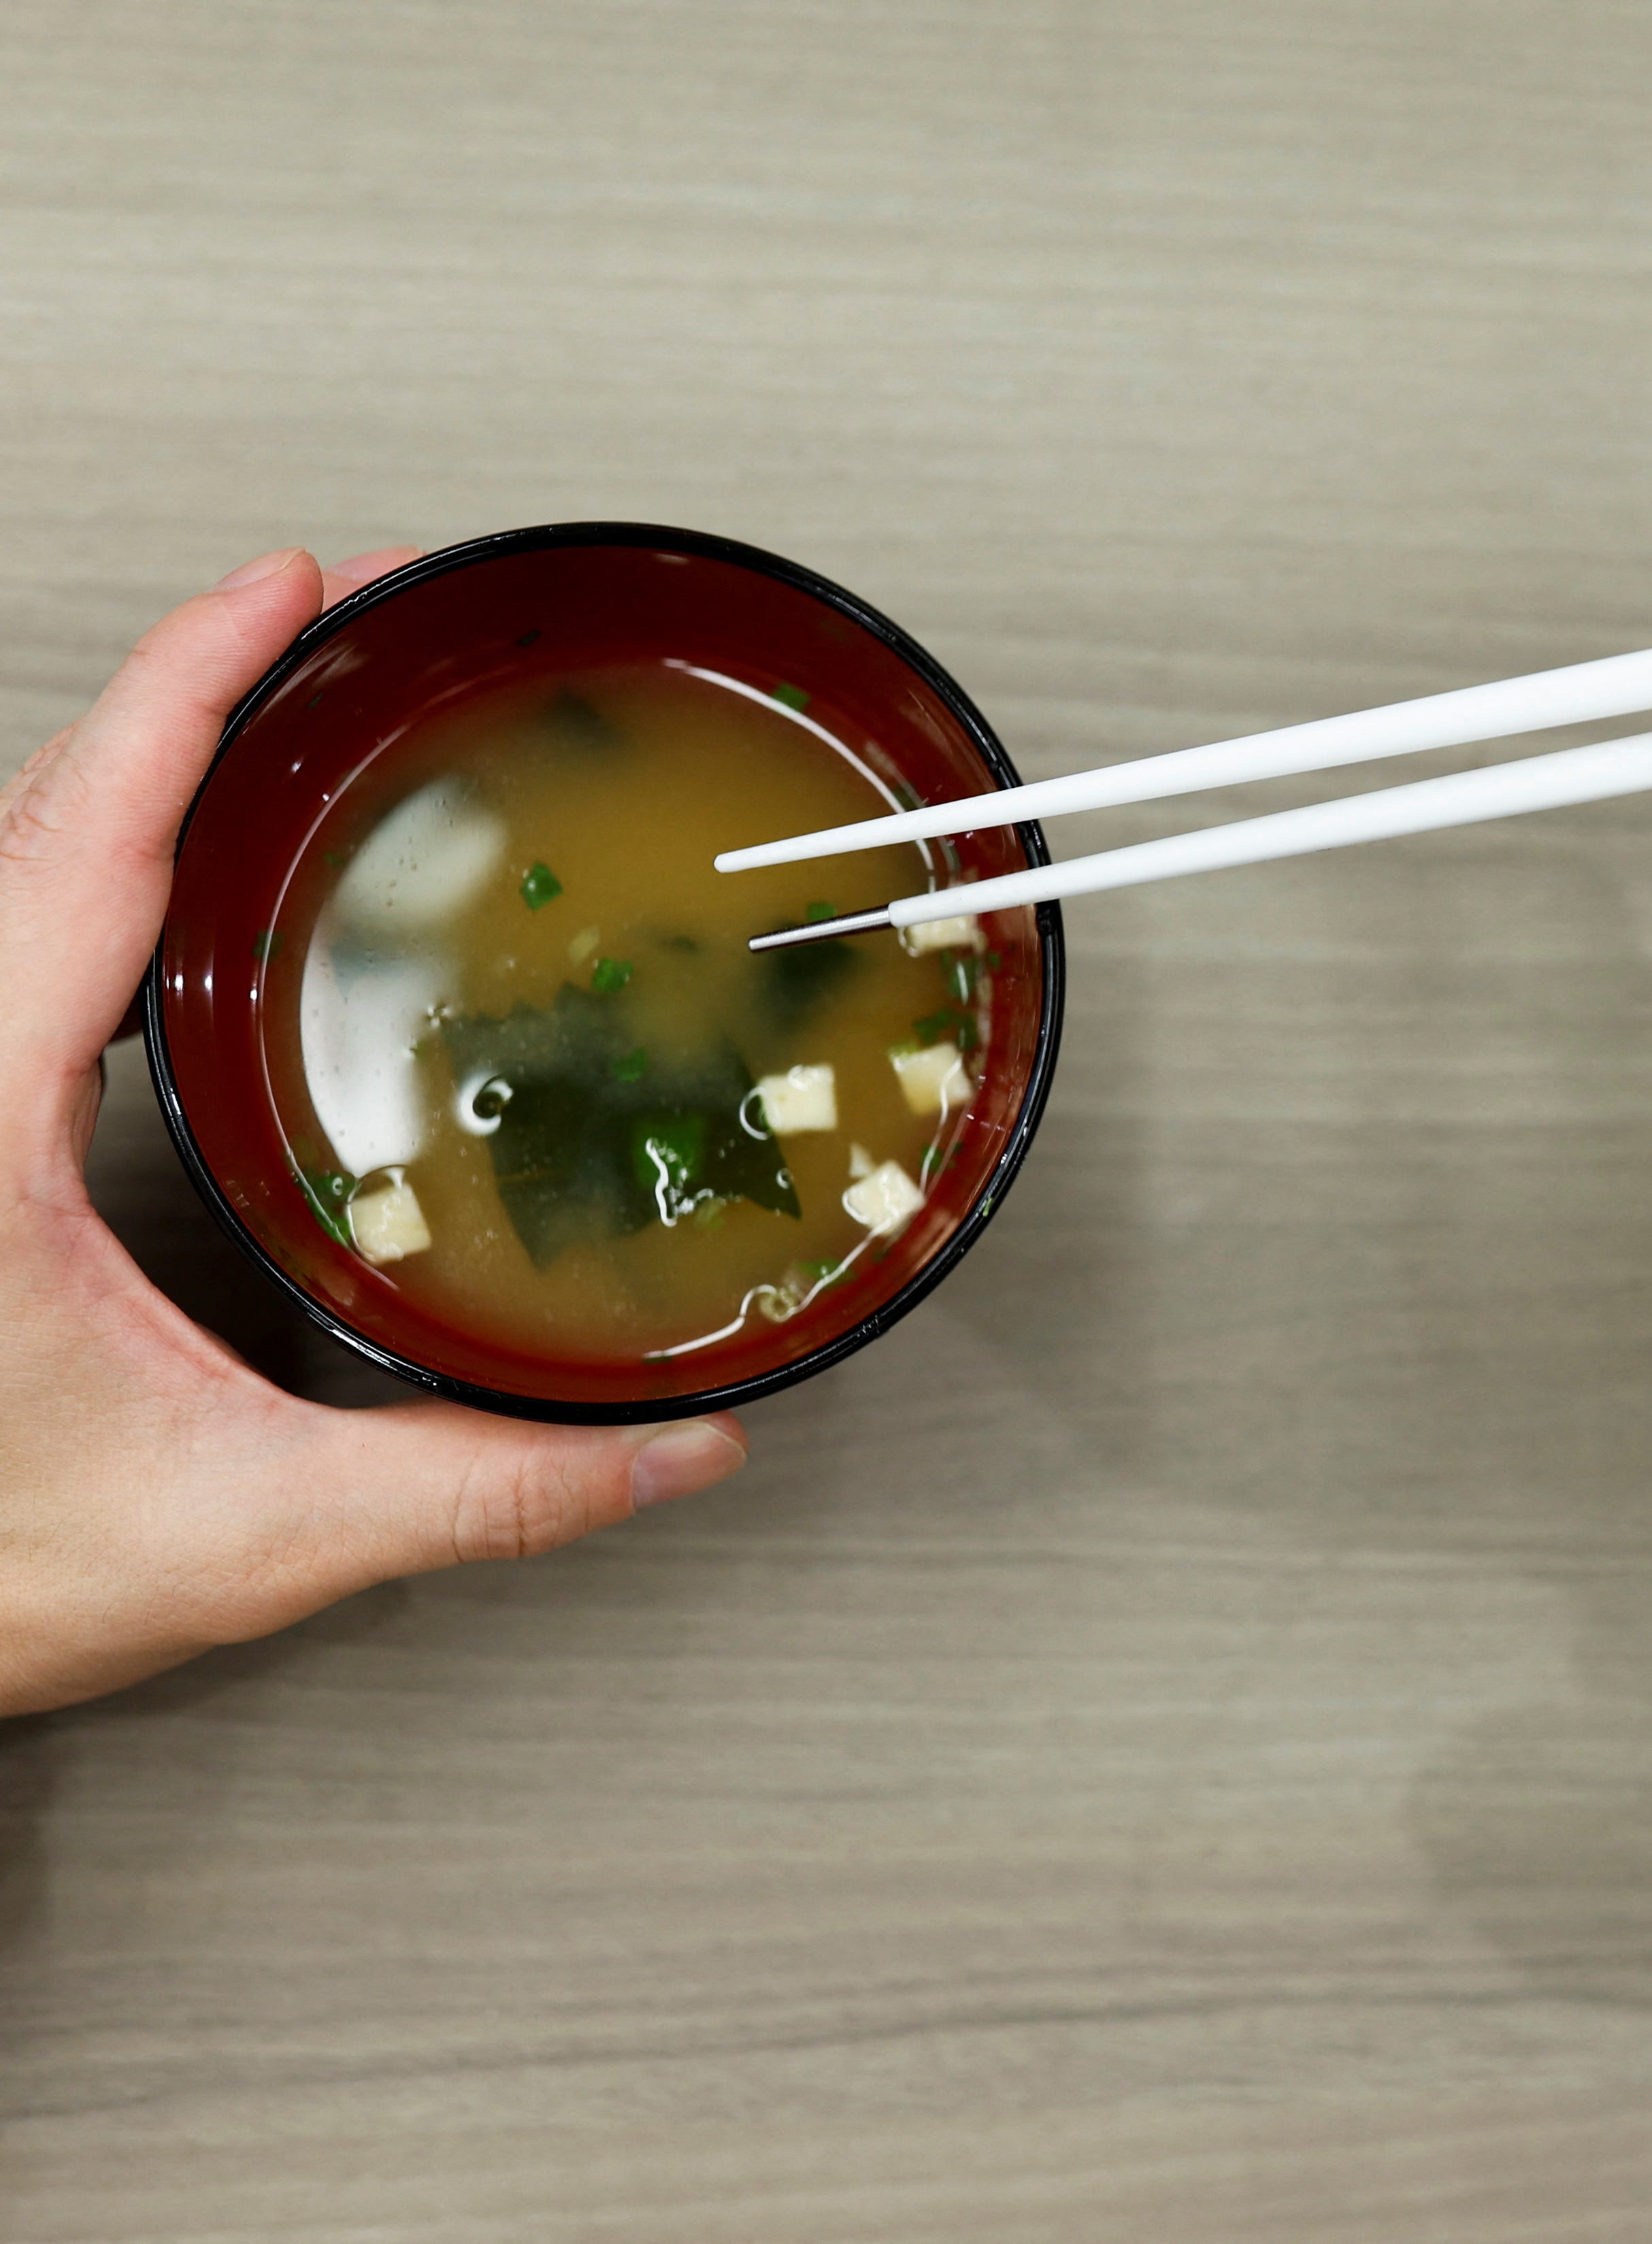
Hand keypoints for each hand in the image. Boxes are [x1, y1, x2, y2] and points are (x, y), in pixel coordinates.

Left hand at [0, 549, 747, 1714]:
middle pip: (40, 814)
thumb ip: (474, 1486)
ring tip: (266, 720)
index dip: (190, 693)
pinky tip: (169, 892)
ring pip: (4, 869)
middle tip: (326, 620)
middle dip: (190, 694)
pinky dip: (94, 866)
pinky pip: (3, 940)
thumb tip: (657, 1448)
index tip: (288, 591)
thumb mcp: (241, 1533)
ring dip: (136, 776)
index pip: (83, 841)